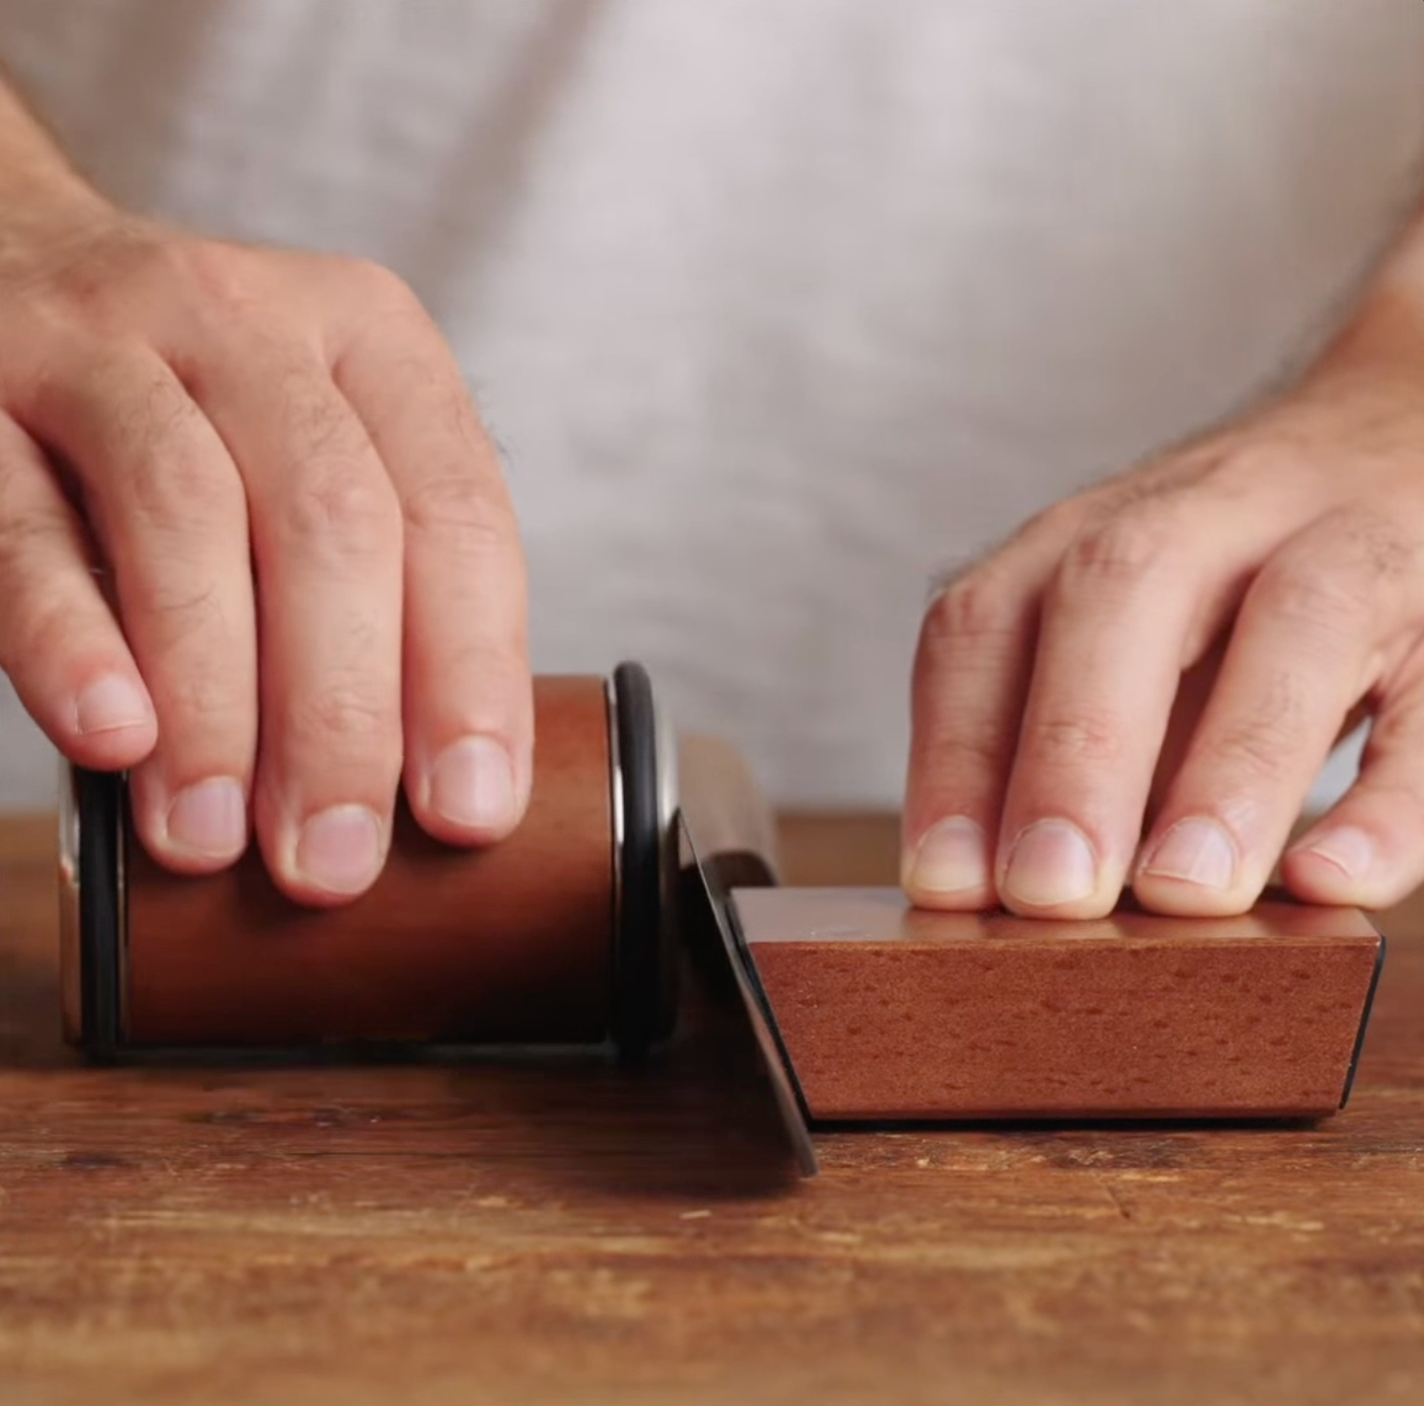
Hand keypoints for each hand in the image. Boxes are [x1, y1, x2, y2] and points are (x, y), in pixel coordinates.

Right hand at [0, 192, 531, 904]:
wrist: (5, 256)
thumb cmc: (201, 412)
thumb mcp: (319, 453)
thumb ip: (383, 584)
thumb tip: (438, 792)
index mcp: (373, 342)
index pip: (457, 515)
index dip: (473, 673)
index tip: (468, 811)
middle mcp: (251, 324)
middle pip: (334, 522)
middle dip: (342, 716)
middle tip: (333, 861)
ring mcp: (104, 344)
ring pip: (186, 515)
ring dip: (214, 700)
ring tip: (214, 838)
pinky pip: (23, 523)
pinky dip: (73, 638)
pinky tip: (115, 738)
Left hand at [903, 289, 1423, 917]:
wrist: (1403, 427)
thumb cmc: (1228, 581)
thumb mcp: (1126, 632)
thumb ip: (1067, 739)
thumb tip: (998, 896)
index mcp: (1093, 535)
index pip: (990, 622)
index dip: (956, 752)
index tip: (942, 883)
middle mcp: (1206, 514)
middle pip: (1125, 591)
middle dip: (1075, 748)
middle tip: (1048, 893)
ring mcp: (1345, 538)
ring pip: (1300, 617)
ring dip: (1232, 764)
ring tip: (1185, 891)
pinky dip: (1392, 796)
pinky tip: (1336, 879)